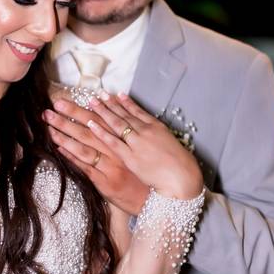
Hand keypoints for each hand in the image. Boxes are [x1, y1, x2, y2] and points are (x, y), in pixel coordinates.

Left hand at [44, 98, 149, 215]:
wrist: (153, 199)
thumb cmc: (141, 172)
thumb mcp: (133, 149)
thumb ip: (117, 133)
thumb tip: (100, 115)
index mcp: (122, 139)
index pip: (97, 120)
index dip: (78, 110)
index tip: (61, 101)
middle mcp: (116, 151)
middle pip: (88, 131)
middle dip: (67, 118)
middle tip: (50, 110)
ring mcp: (110, 167)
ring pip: (84, 148)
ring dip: (65, 136)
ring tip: (49, 126)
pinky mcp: (106, 182)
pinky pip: (86, 168)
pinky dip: (72, 157)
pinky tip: (59, 148)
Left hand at [86, 92, 203, 199]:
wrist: (182, 179)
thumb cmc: (180, 165)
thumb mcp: (170, 143)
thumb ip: (157, 136)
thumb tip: (148, 132)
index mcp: (156, 127)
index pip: (137, 111)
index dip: (125, 102)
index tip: (115, 94)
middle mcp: (145, 131)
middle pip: (124, 115)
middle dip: (110, 103)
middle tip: (98, 94)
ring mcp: (137, 143)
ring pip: (116, 124)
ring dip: (103, 112)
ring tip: (92, 102)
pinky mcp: (130, 157)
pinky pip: (112, 142)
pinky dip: (101, 132)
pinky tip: (91, 124)